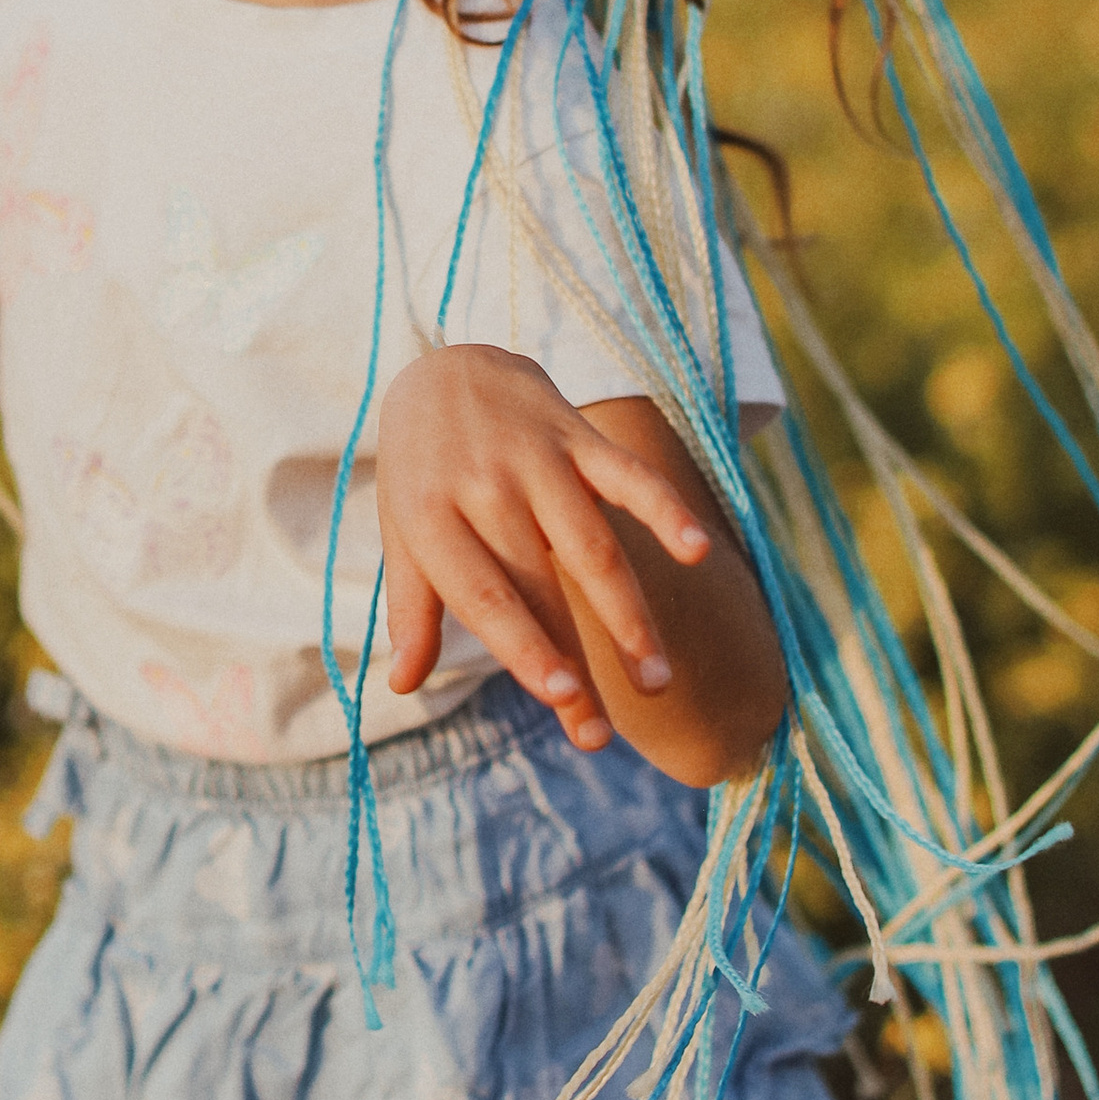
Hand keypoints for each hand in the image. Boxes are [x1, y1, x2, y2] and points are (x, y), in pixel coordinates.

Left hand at [375, 346, 724, 755]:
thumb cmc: (423, 468)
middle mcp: (486, 487)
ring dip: (627, 614)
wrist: (446, 364)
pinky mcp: (578, 435)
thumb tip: (401, 683)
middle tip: (598, 735)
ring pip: (592, 545)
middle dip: (575, 660)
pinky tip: (696, 551)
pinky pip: (627, 475)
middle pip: (541, 585)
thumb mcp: (403, 530)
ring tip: (655, 679)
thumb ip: (411, 606)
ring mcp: (537, 458)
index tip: (561, 697)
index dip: (524, 646)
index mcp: (432, 516)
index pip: (485, 594)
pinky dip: (664, 509)